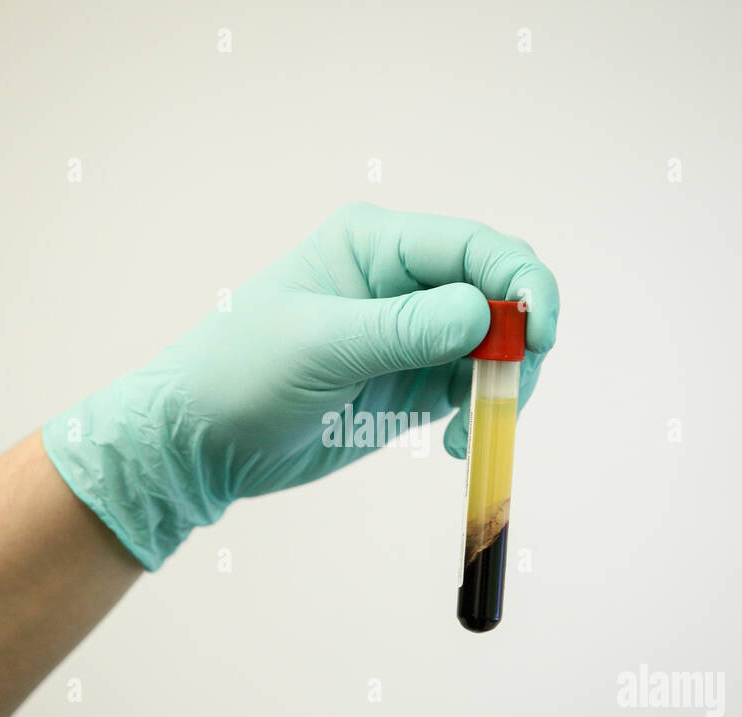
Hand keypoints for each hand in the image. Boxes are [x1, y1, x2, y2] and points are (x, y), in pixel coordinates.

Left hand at [42, 202, 559, 569]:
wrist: (200, 442)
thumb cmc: (239, 374)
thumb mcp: (319, 347)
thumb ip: (403, 330)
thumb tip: (485, 314)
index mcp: (376, 245)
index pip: (474, 248)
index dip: (521, 283)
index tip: (540, 335)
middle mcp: (402, 281)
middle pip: (499, 295)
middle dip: (521, 342)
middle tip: (509, 396)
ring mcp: (411, 334)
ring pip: (495, 347)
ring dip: (504, 387)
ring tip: (472, 432)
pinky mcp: (411, 384)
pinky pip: (472, 390)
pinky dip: (481, 415)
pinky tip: (454, 445)